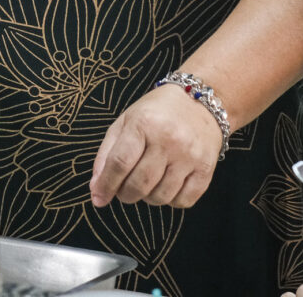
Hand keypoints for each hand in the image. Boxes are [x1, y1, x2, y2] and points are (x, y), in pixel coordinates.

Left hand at [90, 83, 222, 207]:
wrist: (199, 100)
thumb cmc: (156, 113)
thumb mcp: (126, 122)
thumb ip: (107, 154)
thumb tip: (96, 190)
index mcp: (144, 123)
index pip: (120, 163)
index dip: (106, 185)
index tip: (99, 198)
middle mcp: (169, 139)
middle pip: (139, 184)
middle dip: (125, 194)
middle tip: (125, 189)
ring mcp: (190, 155)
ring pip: (160, 197)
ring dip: (148, 198)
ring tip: (147, 183)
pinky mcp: (206, 167)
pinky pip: (183, 201)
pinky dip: (171, 201)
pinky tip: (168, 185)